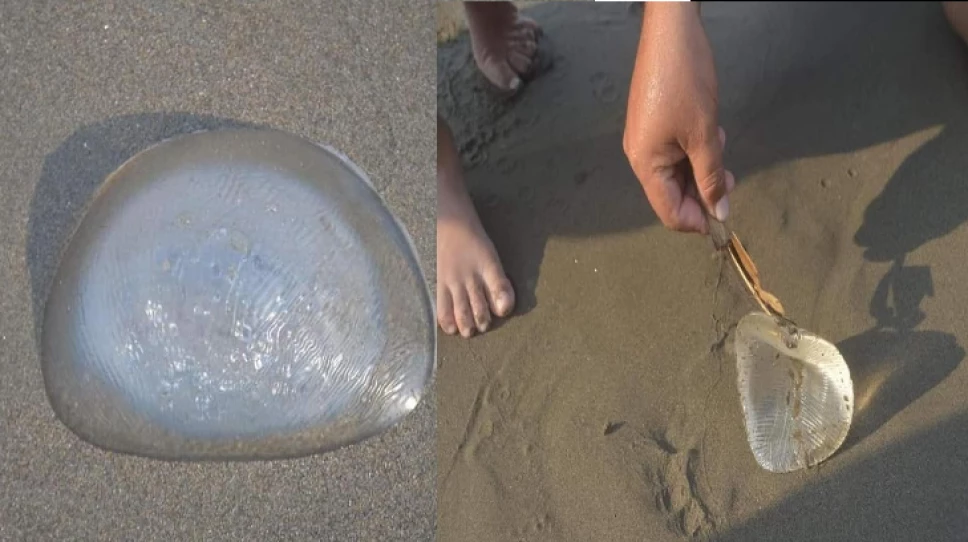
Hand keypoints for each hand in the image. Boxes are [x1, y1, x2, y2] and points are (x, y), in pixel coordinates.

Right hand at [623, 3, 734, 233]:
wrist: (670, 32)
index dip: (697, 221)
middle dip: (703, 194)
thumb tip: (720, 212)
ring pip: (675, 172)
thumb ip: (712, 177)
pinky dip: (694, 152)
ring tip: (722, 148)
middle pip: (671, 194)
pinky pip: (673, 152)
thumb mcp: (705, 135)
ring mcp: (644, 139)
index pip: (669, 212)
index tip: (726, 217)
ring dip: (702, 170)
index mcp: (645, 164)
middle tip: (733, 180)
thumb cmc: (685, 84)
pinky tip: (710, 134)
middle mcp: (639, 157)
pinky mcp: (651, 125)